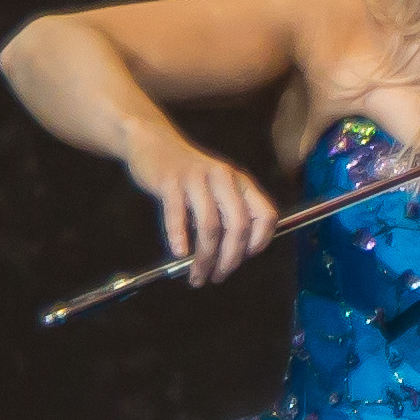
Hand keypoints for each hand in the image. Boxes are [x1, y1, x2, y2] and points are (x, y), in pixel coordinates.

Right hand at [127, 131, 278, 285]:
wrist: (153, 143)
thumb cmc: (190, 173)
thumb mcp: (219, 186)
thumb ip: (231, 211)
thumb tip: (238, 253)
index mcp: (241, 182)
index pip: (265, 215)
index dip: (259, 241)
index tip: (245, 259)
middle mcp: (224, 179)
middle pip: (238, 225)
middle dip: (230, 258)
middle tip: (218, 277)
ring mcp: (196, 179)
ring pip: (209, 226)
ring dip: (204, 257)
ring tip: (196, 276)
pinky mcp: (170, 182)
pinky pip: (177, 214)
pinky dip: (179, 237)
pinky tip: (179, 254)